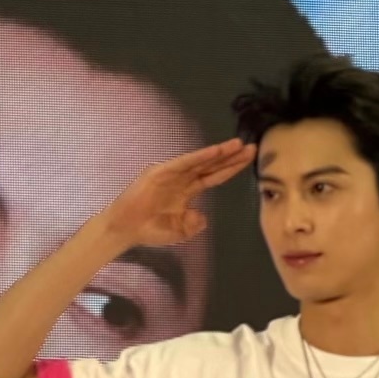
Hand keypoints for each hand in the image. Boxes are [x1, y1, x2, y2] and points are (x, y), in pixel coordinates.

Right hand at [98, 139, 254, 248]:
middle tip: (252, 147)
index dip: (232, 167)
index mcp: (188, 190)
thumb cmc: (150, 230)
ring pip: (200, 161)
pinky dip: (199, 157)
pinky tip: (214, 152)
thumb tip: (202, 217)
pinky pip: (184, 163)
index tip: (249, 158)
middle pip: (212, 165)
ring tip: (237, 145)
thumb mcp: (179, 231)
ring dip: (219, 153)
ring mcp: (171, 174)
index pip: (215, 176)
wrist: (125, 230)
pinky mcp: (159, 173)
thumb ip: (194, 224)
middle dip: (232, 156)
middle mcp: (182, 179)